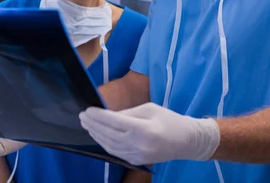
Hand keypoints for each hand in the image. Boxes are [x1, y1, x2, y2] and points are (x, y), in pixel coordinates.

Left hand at [79, 102, 219, 164]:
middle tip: (82, 116)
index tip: (87, 110)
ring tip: (87, 124)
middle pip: (108, 134)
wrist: (186, 142)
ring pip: (109, 145)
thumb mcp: (149, 108)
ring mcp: (137, 155)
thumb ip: (127, 113)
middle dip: (93, 124)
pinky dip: (104, 143)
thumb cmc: (169, 120)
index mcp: (143, 129)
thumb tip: (107, 114)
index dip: (98, 116)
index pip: (113, 122)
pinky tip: (98, 135)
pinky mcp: (136, 161)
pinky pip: (115, 152)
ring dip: (96, 134)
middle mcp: (138, 145)